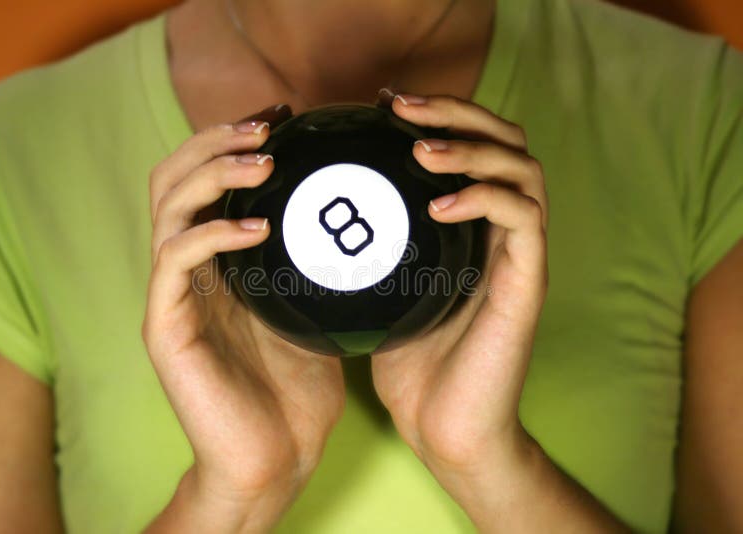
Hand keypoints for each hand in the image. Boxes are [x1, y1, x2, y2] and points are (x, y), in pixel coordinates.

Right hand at [142, 104, 345, 531]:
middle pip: (173, 176)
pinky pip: (176, 260)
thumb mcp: (311, 306)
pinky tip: (256, 228)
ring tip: (262, 162)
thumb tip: (359, 214)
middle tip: (266, 127)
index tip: (282, 118)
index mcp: (215, 261)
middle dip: (216, 141)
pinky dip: (213, 233)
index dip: (233, 140)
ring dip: (213, 173)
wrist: (273, 457)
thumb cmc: (296, 388)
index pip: (204, 179)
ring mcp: (171, 295)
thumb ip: (313, 260)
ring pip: (169, 206)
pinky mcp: (164, 326)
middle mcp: (185, 269)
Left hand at [370, 89, 547, 477]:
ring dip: (471, 148)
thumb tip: (316, 214)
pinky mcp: (528, 285)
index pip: (476, 148)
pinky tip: (437, 203)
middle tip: (404, 106)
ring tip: (421, 148)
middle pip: (508, 141)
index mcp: (473, 231)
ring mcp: (521, 257)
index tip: (388, 104)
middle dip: (458, 113)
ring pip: (523, 170)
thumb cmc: (411, 367)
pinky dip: (482, 199)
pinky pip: (522, 219)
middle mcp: (504, 235)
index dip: (440, 115)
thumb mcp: (381, 292)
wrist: (447, 431)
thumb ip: (370, 250)